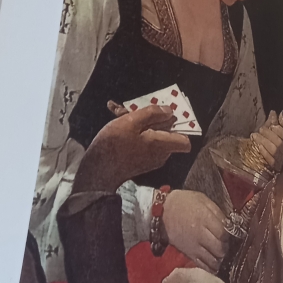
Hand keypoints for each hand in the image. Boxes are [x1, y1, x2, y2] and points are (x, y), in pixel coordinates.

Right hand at [74, 105, 190, 193]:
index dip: (179, 126)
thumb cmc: (113, 146)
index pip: (185, 141)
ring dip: (139, 123)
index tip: (165, 115)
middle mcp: (160, 155)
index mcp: (162, 145)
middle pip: (166, 133)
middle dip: (151, 119)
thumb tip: (169, 111)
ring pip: (151, 136)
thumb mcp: (131, 122)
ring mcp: (150, 159)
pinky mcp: (139, 161)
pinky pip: (142, 143)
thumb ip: (152, 114)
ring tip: (120, 113)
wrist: (96, 172)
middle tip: (133, 110)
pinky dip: (133, 133)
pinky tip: (117, 123)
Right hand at [162, 189, 228, 270]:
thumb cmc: (184, 203)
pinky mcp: (188, 254)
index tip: (231, 233)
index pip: (224, 233)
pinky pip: (202, 265)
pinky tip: (214, 263)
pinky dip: (211, 267)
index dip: (230, 235)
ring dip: (220, 258)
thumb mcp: (203, 200)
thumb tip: (230, 224)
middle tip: (226, 244)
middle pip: (220, 248)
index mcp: (205, 219)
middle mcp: (200, 234)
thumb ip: (218, 212)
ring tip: (221, 253)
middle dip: (227, 248)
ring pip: (213, 259)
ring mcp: (193, 246)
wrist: (162, 212)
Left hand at [251, 110, 282, 173]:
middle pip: (280, 142)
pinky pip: (270, 159)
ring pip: (274, 149)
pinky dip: (264, 151)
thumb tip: (273, 112)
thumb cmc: (264, 145)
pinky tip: (258, 146)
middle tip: (260, 129)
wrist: (255, 163)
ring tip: (254, 136)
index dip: (279, 129)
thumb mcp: (268, 133)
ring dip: (264, 141)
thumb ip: (272, 124)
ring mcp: (279, 160)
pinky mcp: (272, 167)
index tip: (270, 125)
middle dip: (269, 134)